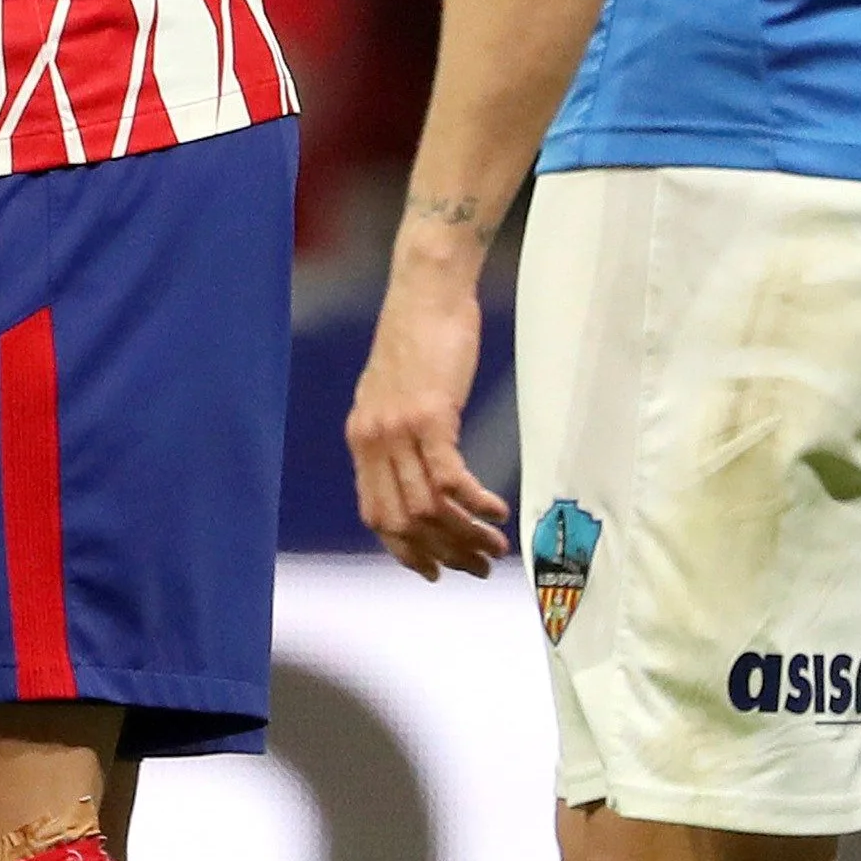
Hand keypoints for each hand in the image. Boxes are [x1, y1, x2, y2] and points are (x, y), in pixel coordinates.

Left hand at [345, 243, 516, 578]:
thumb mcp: (397, 393)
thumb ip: (399, 434)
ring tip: (496, 547)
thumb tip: (419, 471)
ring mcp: (398, 429)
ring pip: (427, 508)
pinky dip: (475, 504)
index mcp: (362, 439)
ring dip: (465, 536)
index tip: (436, 572)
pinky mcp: (429, 415)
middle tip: (479, 566)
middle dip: (443, 554)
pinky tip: (498, 512)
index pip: (375, 515)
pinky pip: (449, 479)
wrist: (426, 289)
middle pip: (403, 522)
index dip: (405, 551)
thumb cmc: (420, 336)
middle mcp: (372, 440)